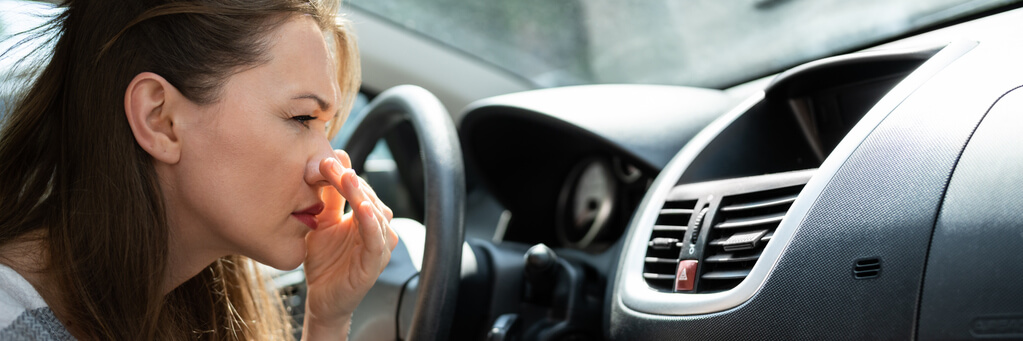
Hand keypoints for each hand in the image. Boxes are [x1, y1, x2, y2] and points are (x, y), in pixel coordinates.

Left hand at [302, 150, 397, 337]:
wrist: (320, 298)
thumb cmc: (324, 261)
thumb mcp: (321, 222)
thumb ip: (327, 197)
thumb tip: (330, 159)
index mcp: (367, 217)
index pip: (359, 189)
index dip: (344, 173)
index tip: (327, 157)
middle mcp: (378, 229)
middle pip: (368, 197)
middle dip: (350, 180)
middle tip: (332, 163)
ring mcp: (379, 246)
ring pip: (375, 213)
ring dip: (361, 195)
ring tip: (347, 178)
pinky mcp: (375, 264)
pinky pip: (376, 241)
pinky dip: (372, 223)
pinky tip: (364, 208)